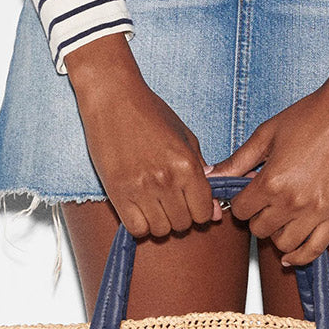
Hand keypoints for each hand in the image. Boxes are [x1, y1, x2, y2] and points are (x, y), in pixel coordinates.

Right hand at [65, 34, 223, 237]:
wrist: (113, 97)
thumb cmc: (151, 113)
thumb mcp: (185, 139)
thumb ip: (202, 175)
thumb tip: (215, 211)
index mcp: (187, 166)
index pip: (203, 213)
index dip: (199, 212)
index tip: (190, 203)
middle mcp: (166, 180)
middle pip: (183, 225)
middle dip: (180, 217)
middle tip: (170, 201)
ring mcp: (141, 189)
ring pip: (161, 231)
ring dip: (160, 222)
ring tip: (153, 203)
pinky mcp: (118, 193)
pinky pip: (137, 230)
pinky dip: (140, 225)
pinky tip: (139, 209)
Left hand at [208, 19, 328, 265]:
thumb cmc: (309, 116)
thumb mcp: (266, 134)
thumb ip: (237, 161)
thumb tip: (211, 176)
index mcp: (271, 181)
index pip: (241, 211)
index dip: (241, 203)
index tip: (249, 195)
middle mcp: (292, 202)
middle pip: (259, 230)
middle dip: (258, 217)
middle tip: (267, 203)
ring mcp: (316, 212)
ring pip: (283, 244)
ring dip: (278, 235)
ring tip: (282, 219)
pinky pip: (314, 250)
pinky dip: (300, 257)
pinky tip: (291, 254)